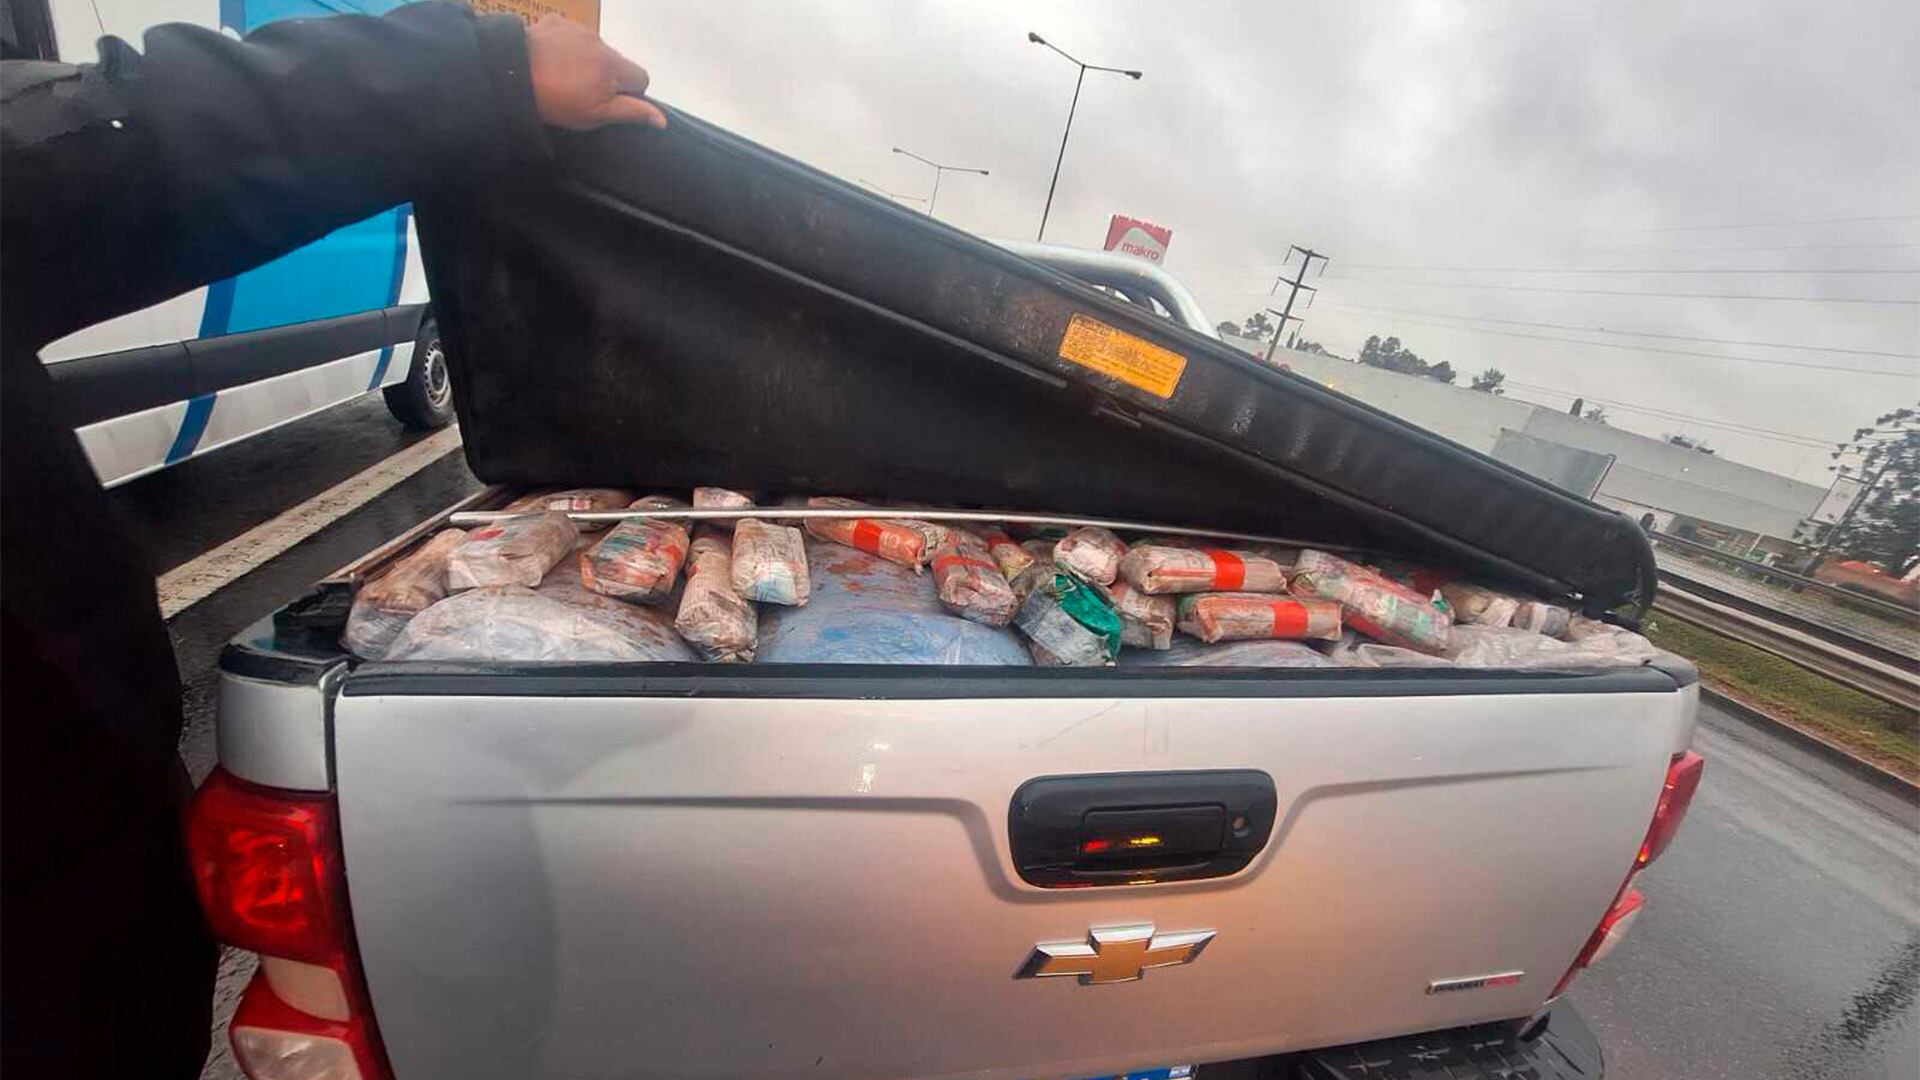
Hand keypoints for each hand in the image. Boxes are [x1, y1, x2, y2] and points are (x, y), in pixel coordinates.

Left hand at [525, 14, 666, 129]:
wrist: (511, 73)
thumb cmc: (556, 101)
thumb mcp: (595, 115)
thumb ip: (631, 112)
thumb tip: (662, 119)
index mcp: (614, 66)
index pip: (641, 78)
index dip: (630, 93)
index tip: (608, 103)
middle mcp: (601, 43)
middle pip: (617, 62)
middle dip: (606, 77)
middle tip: (581, 94)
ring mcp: (578, 29)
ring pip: (595, 49)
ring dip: (586, 62)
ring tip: (563, 78)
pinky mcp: (557, 23)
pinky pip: (571, 36)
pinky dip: (567, 48)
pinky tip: (551, 61)